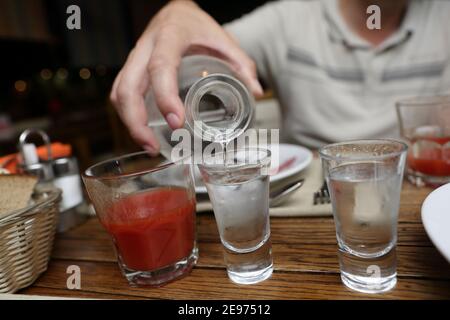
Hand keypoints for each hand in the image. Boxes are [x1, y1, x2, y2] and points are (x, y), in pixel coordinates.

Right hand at [110, 0, 262, 153]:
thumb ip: (242, 65)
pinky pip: (120, 93)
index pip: (160, 67)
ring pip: (119, 92)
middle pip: (128, 86)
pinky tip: (142, 131)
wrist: (177, 13)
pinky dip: (127, 115)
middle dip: (136, 120)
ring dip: (129, 122)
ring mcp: (134, 58)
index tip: (176, 121)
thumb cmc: (199, 27)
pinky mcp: (131, 68)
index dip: (164, 95)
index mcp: (170, 37)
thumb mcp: (224, 40)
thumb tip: (256, 93)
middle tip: (153, 145)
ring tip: (148, 145)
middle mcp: (146, 47)